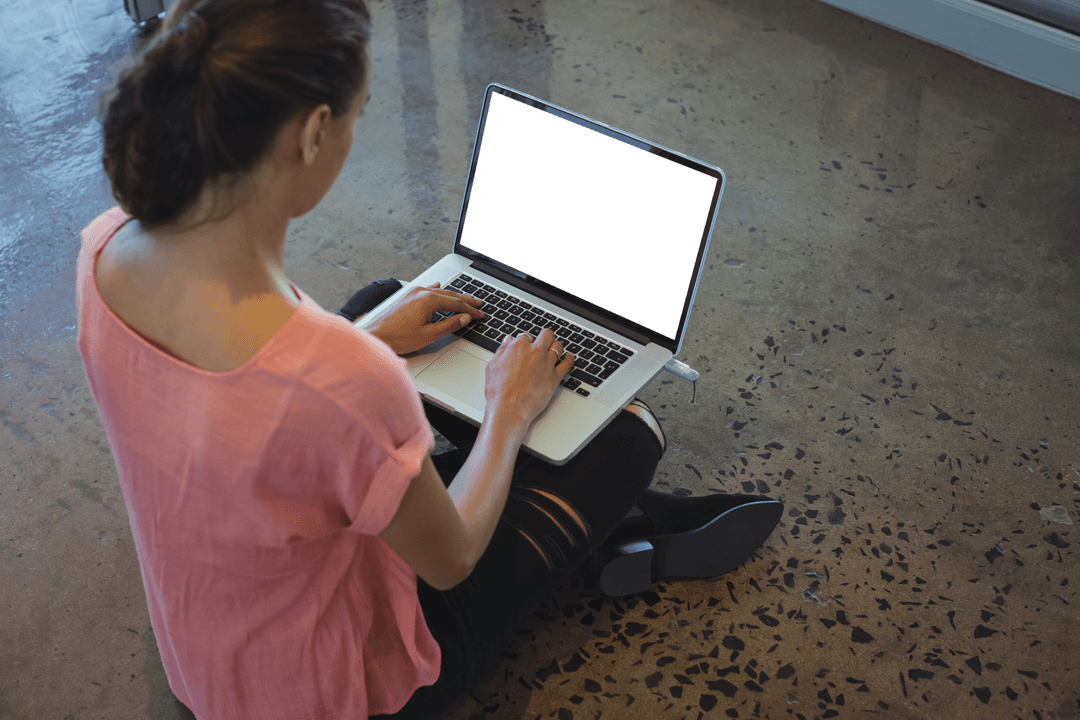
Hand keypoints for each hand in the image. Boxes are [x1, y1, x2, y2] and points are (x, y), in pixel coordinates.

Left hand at [367, 283, 484, 354]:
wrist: (374, 335)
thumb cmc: (397, 337)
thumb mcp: (428, 335)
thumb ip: (449, 325)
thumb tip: (464, 318)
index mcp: (428, 300)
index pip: (456, 304)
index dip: (471, 310)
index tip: (480, 314)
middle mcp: (421, 292)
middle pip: (450, 295)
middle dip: (466, 300)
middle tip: (479, 303)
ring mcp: (412, 292)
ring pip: (439, 291)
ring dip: (453, 295)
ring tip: (465, 298)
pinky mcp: (406, 295)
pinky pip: (426, 289)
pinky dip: (436, 290)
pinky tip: (439, 286)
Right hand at [484, 328, 574, 425]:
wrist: (509, 409)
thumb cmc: (499, 391)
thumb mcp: (493, 366)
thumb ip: (502, 350)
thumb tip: (507, 340)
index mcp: (518, 347)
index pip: (527, 336)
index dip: (527, 341)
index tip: (527, 346)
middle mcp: (535, 352)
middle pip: (546, 335)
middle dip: (545, 337)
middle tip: (544, 342)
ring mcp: (546, 364)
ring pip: (558, 346)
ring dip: (556, 346)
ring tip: (555, 349)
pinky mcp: (555, 377)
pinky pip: (567, 363)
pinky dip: (569, 358)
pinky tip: (568, 357)